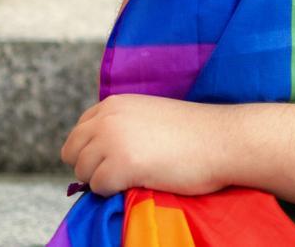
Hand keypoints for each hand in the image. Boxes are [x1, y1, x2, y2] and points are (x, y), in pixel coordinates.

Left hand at [60, 93, 231, 196]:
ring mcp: (112, 141)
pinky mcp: (121, 165)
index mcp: (113, 104)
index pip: (79, 131)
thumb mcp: (148, 115)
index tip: (114, 159)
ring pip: (82, 171)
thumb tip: (99, 152)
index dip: (93, 149)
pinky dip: (113, 191)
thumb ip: (122, 125)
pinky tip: (139, 182)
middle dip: (91, 166)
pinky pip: (98, 187)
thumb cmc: (193, 132)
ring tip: (134, 176)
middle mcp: (107, 118)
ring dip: (103, 179)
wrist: (221, 139)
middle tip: (121, 173)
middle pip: (72, 151)